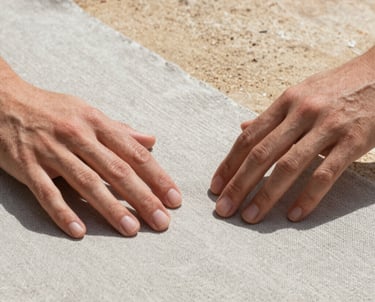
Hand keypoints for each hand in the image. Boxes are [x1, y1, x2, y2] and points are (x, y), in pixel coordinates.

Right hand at [0, 59, 180, 237]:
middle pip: (116, 170)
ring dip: (111, 208)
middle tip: (162, 221)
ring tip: (132, 229)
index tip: (174, 197)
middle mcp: (78, 136)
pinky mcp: (27, 165)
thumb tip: (150, 140)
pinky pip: (47, 192)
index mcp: (96, 123)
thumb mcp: (88, 112)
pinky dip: (63, 212)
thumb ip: (120, 129)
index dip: (157, 176)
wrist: (3, 100)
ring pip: (87, 182)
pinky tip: (79, 230)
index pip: (134, 153)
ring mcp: (52, 151)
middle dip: (143, 197)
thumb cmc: (52, 109)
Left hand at [210, 47, 374, 222]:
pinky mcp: (354, 140)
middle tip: (223, 208)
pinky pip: (325, 173)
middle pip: (261, 154)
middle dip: (238, 184)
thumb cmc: (336, 87)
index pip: (248, 138)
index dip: (229, 164)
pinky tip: (293, 215)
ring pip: (288, 165)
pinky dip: (308, 197)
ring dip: (266, 195)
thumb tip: (242, 127)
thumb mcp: (300, 93)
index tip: (215, 187)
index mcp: (285, 102)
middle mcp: (301, 112)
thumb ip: (271, 115)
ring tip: (249, 216)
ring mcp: (327, 126)